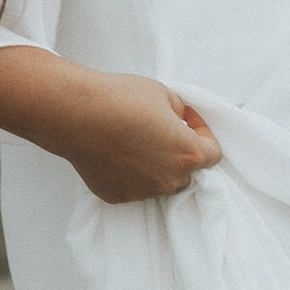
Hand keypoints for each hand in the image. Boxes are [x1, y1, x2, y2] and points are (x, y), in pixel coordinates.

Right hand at [63, 74, 222, 203]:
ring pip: (160, 182)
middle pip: (187, 172)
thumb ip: (181, 113)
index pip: (214, 154)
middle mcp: (169, 180)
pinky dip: (131, 173)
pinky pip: (134, 186)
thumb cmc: (121, 98)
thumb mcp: (164, 93)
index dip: (203, 133)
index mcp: (188, 154)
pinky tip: (117, 153)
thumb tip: (180, 123)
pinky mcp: (119, 196)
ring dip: (157, 166)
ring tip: (136, 142)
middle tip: (161, 131)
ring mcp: (144, 191)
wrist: (75, 113)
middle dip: (180, 153)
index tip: (188, 122)